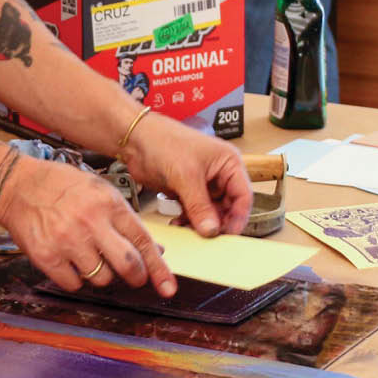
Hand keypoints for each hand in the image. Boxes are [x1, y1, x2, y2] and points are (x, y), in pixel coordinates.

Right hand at [0, 158, 175, 296]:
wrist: (17, 185)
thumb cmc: (59, 185)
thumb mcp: (98, 191)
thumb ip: (125, 219)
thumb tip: (151, 249)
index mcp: (107, 203)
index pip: (143, 242)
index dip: (158, 268)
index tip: (167, 286)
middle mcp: (89, 222)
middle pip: (127, 266)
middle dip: (136, 277)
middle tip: (133, 277)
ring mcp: (67, 240)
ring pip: (101, 278)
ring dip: (101, 274)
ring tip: (89, 256)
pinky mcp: (46, 256)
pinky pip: (73, 283)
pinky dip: (75, 278)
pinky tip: (70, 260)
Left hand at [120, 112, 251, 237]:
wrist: (134, 139)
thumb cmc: (163, 141)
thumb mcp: (186, 175)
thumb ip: (199, 206)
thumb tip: (211, 230)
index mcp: (228, 163)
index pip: (243, 196)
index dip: (238, 217)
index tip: (228, 234)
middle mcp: (218, 174)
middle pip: (228, 207)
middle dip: (218, 223)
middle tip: (208, 238)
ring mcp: (202, 184)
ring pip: (210, 213)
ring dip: (201, 225)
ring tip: (190, 232)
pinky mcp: (185, 191)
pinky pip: (194, 212)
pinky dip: (188, 221)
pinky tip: (179, 225)